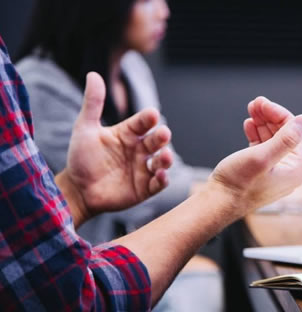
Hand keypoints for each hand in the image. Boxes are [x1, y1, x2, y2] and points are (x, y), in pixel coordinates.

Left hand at [56, 72, 172, 225]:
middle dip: (161, 137)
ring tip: (165, 156)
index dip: (148, 118)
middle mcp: (139, 149)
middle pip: (156, 141)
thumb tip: (93, 74)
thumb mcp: (85, 128)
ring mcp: (143, 169)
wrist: (77, 190)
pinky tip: (161, 175)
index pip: (143, 122)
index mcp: (128, 133)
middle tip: (163, 134)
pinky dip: (163, 179)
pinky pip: (158, 183)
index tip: (152, 114)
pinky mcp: (145, 188)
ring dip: (166, 159)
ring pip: (162, 161)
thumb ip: (93, 103)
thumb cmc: (81, 158)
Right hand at [207, 96, 301, 214]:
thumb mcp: (262, 157)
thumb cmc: (238, 184)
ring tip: (251, 110)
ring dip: (263, 123)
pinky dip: (257, 134)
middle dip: (270, 117)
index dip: (280, 114)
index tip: (263, 103)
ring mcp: (275, 172)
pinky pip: (264, 148)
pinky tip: (249, 125)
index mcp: (295, 169)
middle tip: (255, 103)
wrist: (217, 203)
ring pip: (273, 139)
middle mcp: (289, 172)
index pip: (296, 132)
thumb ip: (286, 139)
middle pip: (285, 134)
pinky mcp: (261, 172)